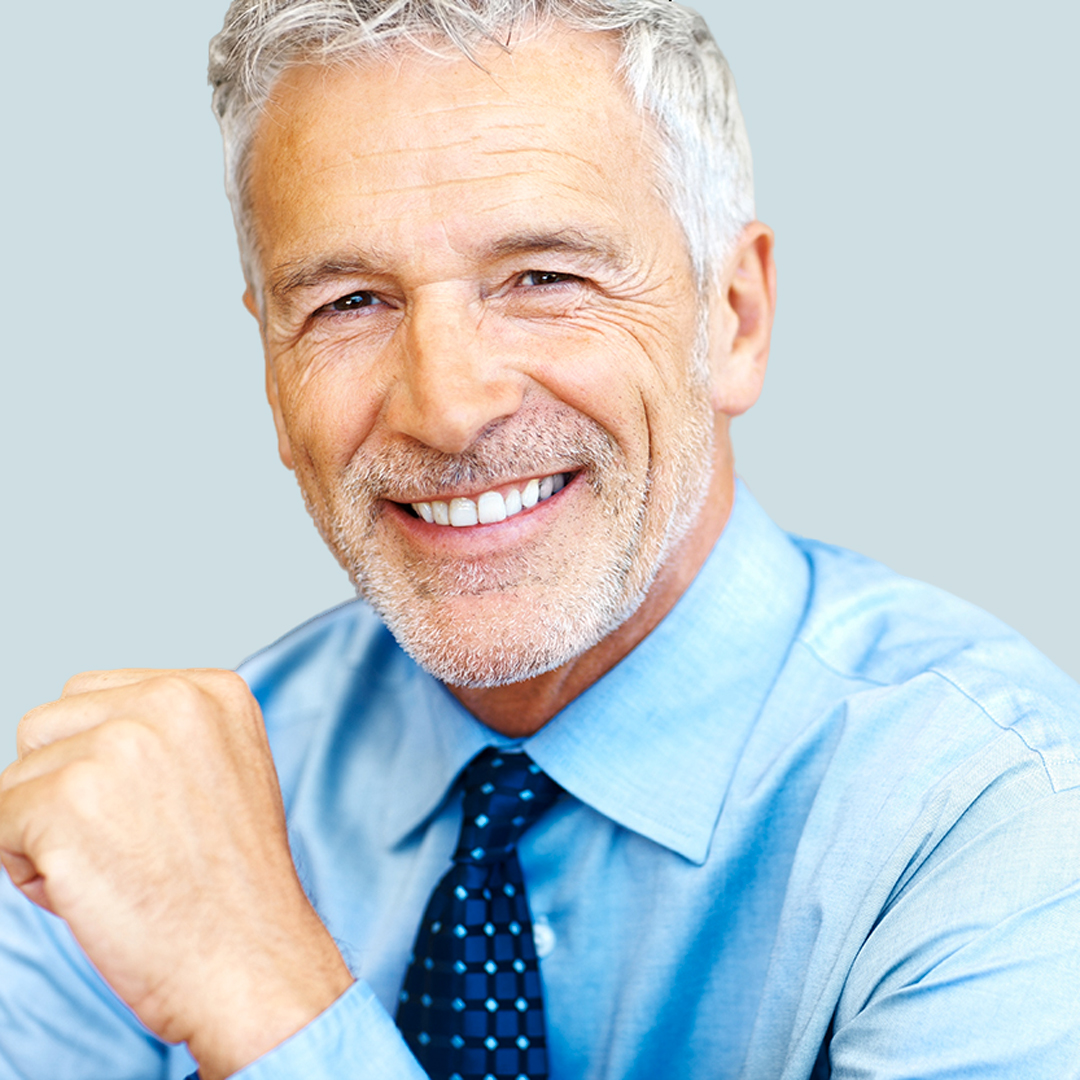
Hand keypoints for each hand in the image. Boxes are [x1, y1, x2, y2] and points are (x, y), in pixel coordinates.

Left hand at [0, 669, 353, 1079]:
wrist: (249, 958)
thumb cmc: (233, 885)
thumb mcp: (226, 772)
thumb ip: (165, 736)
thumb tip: (81, 738)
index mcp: (211, 690)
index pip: (97, 696)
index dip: (100, 762)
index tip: (146, 811)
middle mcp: (168, 701)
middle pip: (47, 725)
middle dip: (63, 785)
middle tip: (126, 842)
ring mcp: (116, 747)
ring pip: (17, 778)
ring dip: (44, 827)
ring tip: (112, 867)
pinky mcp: (65, 801)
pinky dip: (26, 868)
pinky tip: (89, 891)